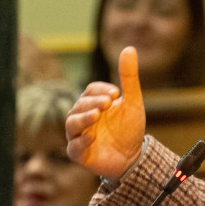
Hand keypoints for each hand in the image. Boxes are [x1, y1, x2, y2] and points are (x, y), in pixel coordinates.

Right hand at [65, 46, 145, 178]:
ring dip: (83, 118)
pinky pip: (74, 147)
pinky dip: (81, 141)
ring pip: (72, 123)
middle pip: (79, 105)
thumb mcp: (133, 102)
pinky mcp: (79, 154)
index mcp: (93, 103)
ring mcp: (78, 136)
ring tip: (97, 115)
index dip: (100, 90)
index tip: (116, 93)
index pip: (90, 91)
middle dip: (92, 103)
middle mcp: (82, 118)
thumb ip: (129, 78)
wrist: (133, 157)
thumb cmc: (129, 128)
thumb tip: (129, 48)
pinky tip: (93, 136)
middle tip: (108, 103)